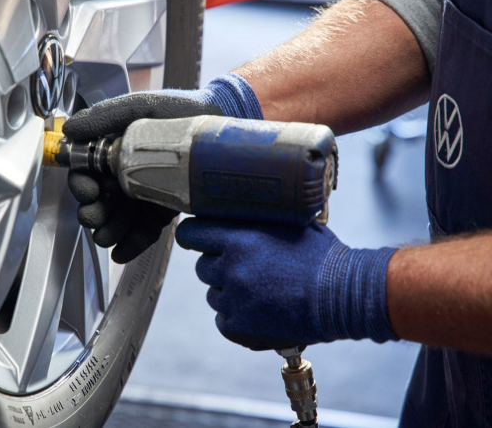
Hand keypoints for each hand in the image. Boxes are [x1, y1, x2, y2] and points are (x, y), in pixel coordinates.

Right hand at [64, 73, 262, 263]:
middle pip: (99, 201)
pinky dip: (131, 244)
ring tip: (106, 237)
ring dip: (108, 231)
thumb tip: (71, 129)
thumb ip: (105, 115)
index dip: (81, 184)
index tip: (87, 190)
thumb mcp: (139, 106)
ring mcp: (142, 195)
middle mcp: (123, 176)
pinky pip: (144, 231)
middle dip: (93, 212)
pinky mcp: (162, 210)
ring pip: (118, 220)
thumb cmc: (176, 110)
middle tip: (94, 217)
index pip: (87, 173)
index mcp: (112, 152)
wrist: (216, 123)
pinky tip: (120, 253)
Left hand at [175, 218, 398, 350]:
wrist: (343, 296)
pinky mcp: (240, 326)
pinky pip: (223, 320)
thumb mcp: (290, 224)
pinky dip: (235, 316)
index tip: (194, 237)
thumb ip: (260, 220)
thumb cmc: (322, 257)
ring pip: (213, 294)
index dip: (192, 235)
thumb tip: (243, 208)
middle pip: (202, 267)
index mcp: (238, 240)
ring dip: (228, 291)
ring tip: (258, 290)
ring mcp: (234, 300)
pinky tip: (255, 310)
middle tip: (242, 266)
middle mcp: (230, 269)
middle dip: (217, 265)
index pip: (191, 234)